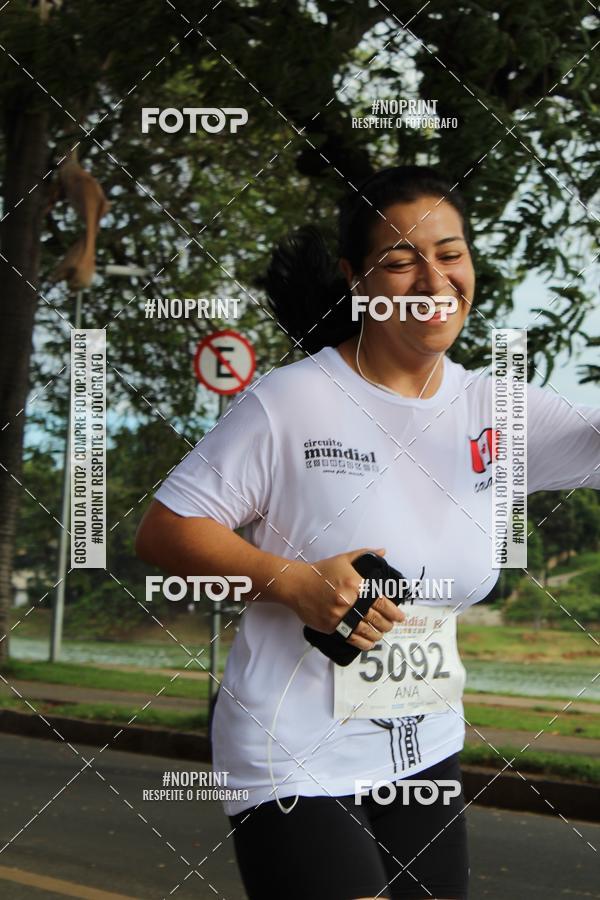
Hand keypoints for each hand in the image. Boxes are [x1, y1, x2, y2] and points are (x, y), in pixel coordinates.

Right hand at [281, 547, 405, 650]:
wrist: (297, 584)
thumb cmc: (321, 572)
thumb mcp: (343, 559)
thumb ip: (365, 555)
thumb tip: (383, 552)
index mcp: (355, 585)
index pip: (381, 601)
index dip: (394, 611)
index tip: (400, 616)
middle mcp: (349, 602)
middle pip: (376, 618)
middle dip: (387, 624)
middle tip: (391, 624)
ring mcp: (339, 616)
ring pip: (366, 631)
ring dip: (377, 634)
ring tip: (381, 633)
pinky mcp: (331, 626)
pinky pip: (351, 638)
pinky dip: (363, 643)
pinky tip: (369, 642)